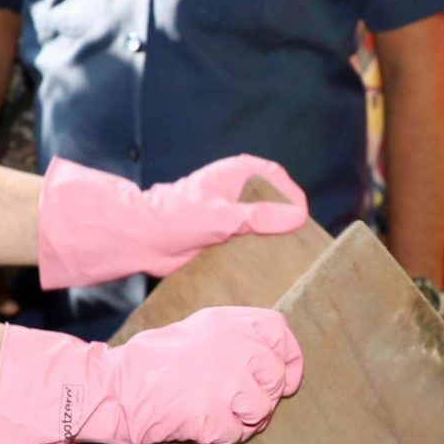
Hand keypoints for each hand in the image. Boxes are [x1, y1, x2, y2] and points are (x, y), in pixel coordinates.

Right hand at [0, 312, 303, 443]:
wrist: (115, 389)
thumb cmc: (150, 363)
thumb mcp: (194, 332)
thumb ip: (231, 340)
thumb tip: (268, 362)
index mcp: (225, 322)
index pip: (279, 331)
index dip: (289, 358)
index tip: (286, 377)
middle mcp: (231, 347)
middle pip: (276, 377)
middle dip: (264, 397)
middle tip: (242, 406)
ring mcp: (224, 382)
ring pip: (261, 410)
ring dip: (245, 422)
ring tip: (221, 420)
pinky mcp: (212, 415)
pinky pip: (236, 434)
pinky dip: (221, 439)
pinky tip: (203, 432)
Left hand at [35, 155, 309, 289]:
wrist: (142, 239)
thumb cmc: (175, 217)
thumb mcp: (221, 216)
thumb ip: (258, 217)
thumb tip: (296, 216)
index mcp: (238, 173)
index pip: (277, 180)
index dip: (292, 198)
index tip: (301, 220)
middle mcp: (237, 193)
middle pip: (274, 205)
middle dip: (286, 223)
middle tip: (301, 245)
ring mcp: (232, 216)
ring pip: (264, 227)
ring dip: (273, 242)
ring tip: (287, 261)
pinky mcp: (225, 238)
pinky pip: (250, 245)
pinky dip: (258, 255)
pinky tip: (267, 270)